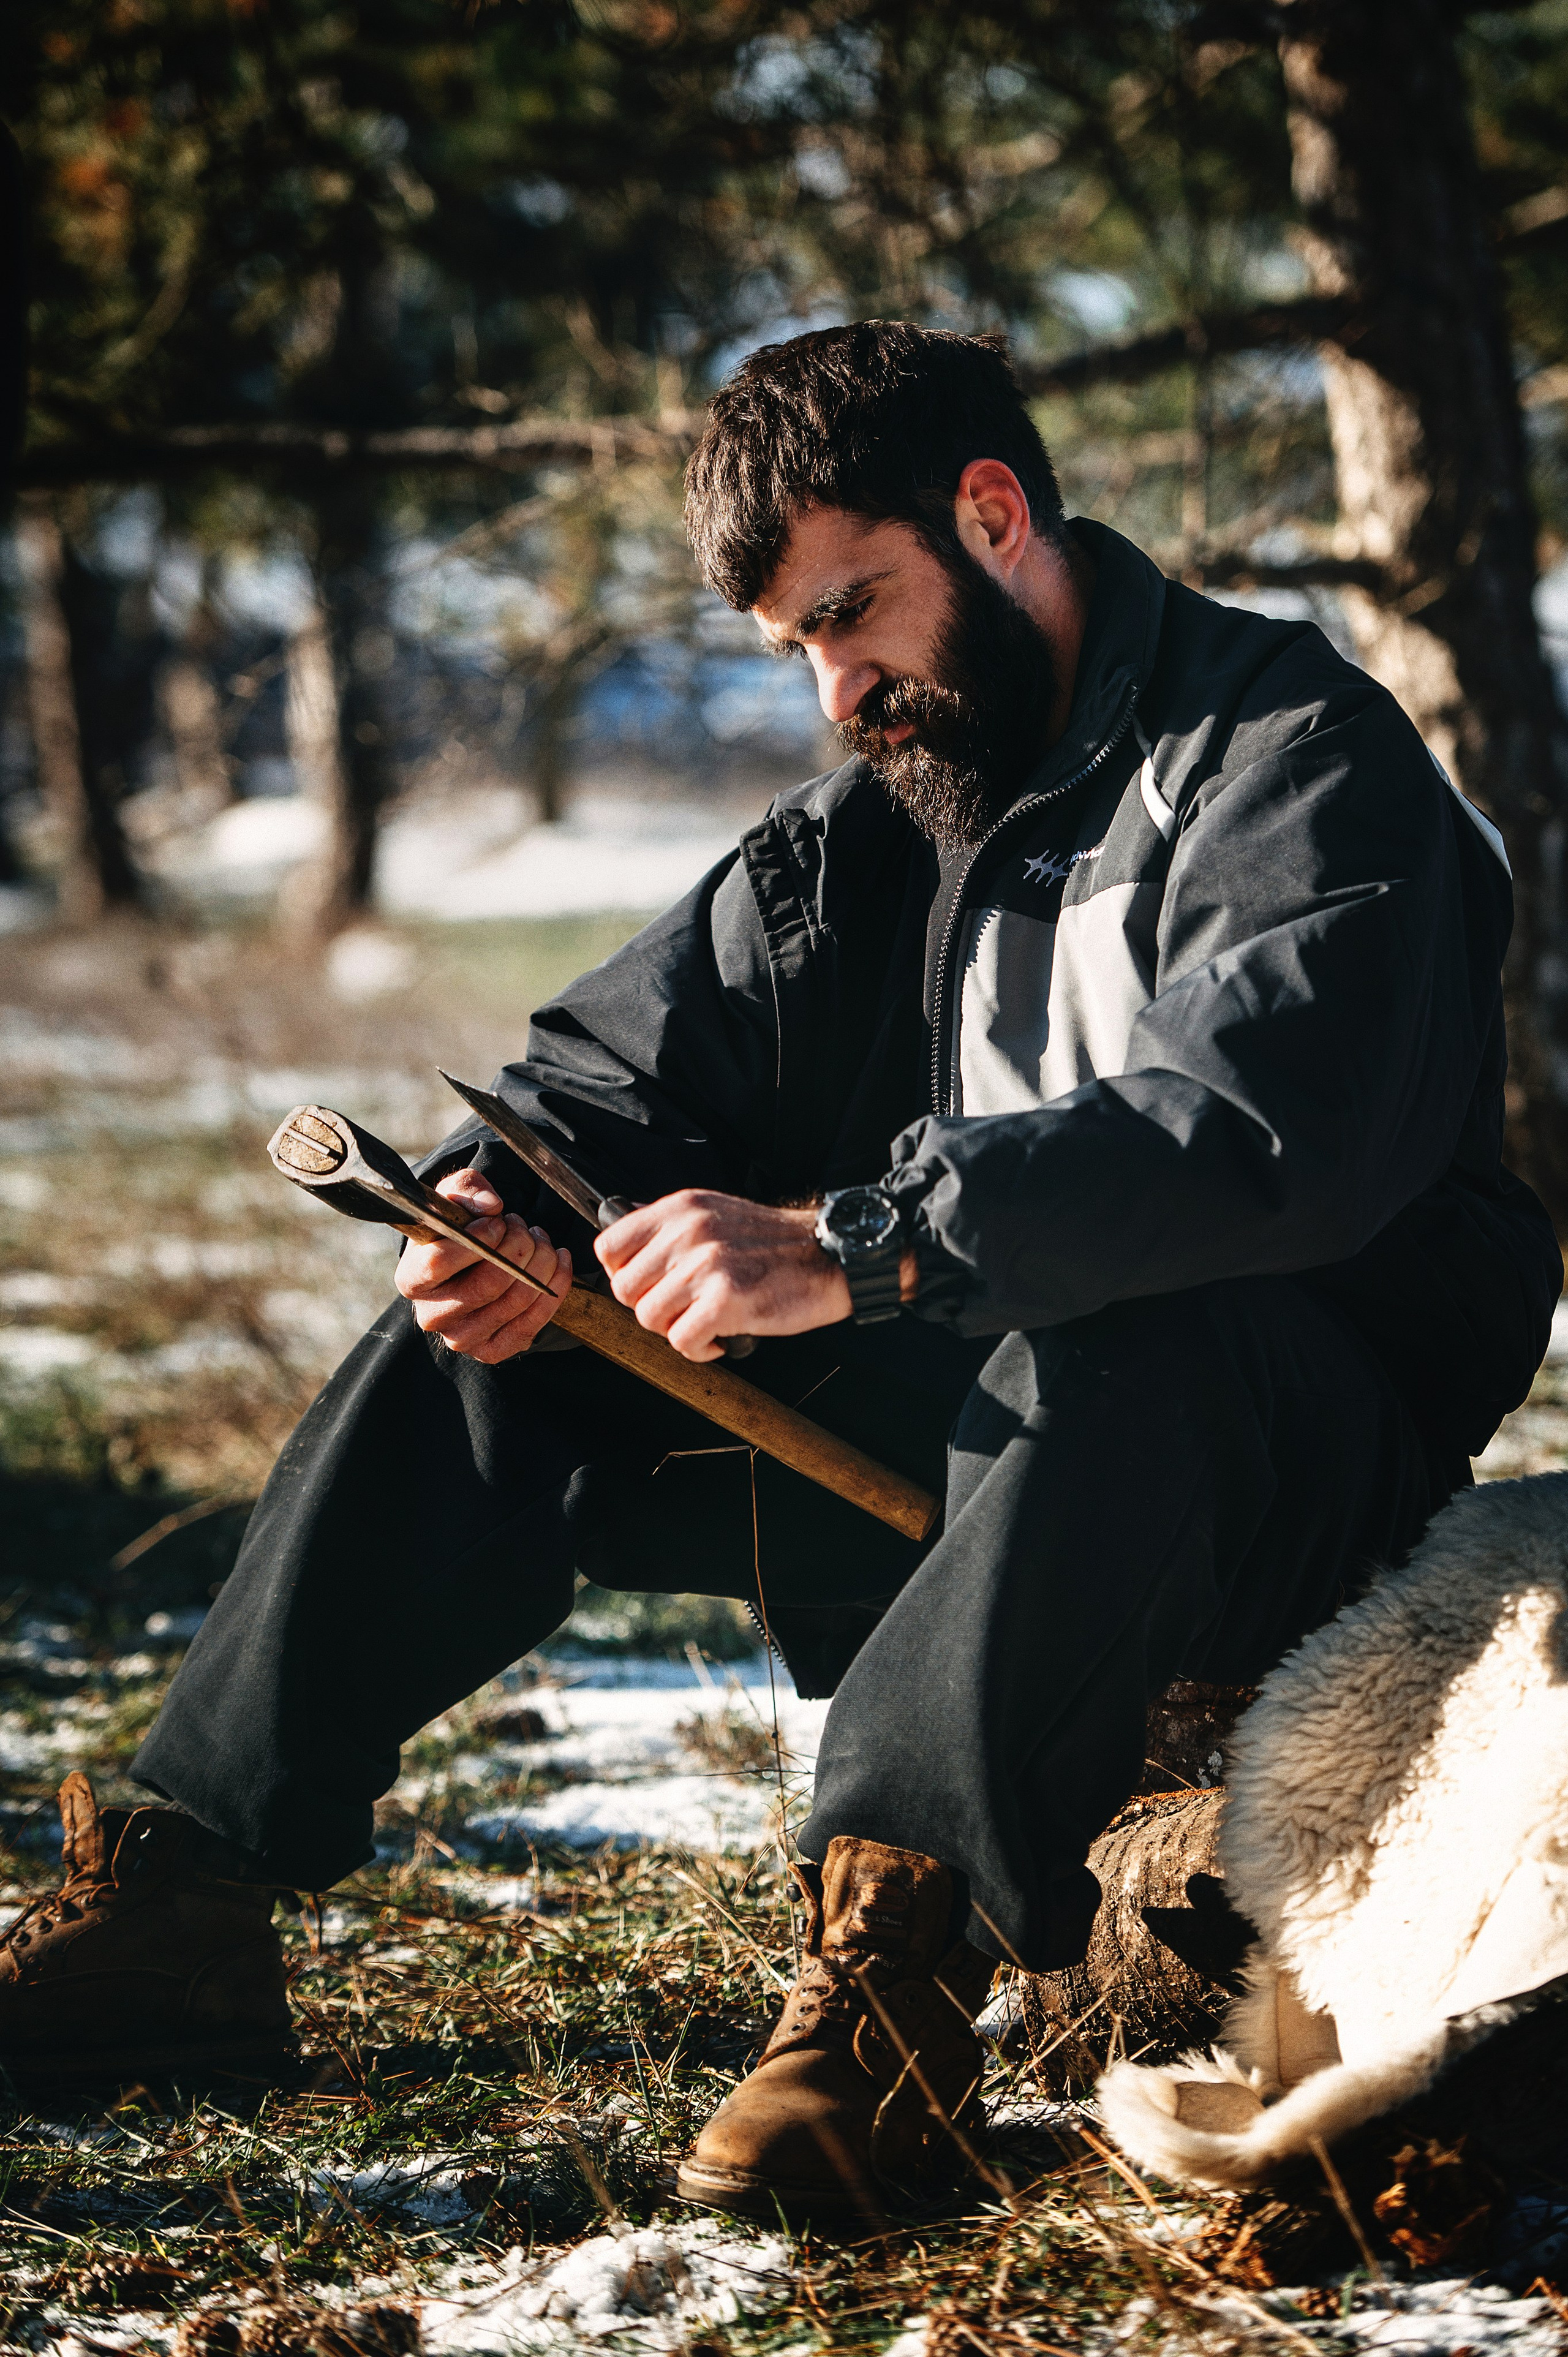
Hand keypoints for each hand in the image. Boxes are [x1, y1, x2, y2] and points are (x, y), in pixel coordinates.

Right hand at [394, 1167, 569, 1362]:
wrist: (471, 1266)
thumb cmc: (460, 1231)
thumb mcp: (455, 1199)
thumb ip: (466, 1190)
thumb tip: (490, 1206)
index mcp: (412, 1279)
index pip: (439, 1263)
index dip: (477, 1239)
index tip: (500, 1222)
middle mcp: (431, 1315)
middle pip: (486, 1285)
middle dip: (518, 1249)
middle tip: (525, 1229)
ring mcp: (462, 1338)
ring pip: (514, 1301)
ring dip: (540, 1263)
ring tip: (541, 1241)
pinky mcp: (492, 1350)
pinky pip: (533, 1322)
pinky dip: (555, 1287)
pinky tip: (560, 1262)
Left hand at [595, 1190, 850, 1361]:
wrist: (829, 1254)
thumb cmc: (775, 1243)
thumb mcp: (715, 1214)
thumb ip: (671, 1230)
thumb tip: (626, 1255)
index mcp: (681, 1209)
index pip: (609, 1246)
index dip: (621, 1275)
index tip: (647, 1287)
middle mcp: (688, 1232)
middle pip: (624, 1289)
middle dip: (648, 1308)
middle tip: (680, 1310)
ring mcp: (706, 1265)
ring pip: (650, 1318)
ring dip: (675, 1330)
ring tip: (704, 1323)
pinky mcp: (726, 1300)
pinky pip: (682, 1341)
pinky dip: (698, 1349)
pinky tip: (719, 1338)